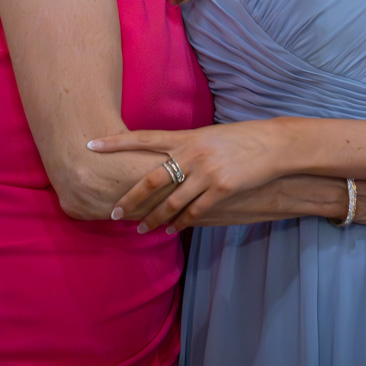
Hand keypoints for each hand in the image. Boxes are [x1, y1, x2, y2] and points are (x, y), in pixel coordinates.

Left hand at [88, 122, 285, 231]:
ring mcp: (207, 172)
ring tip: (141, 228)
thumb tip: (163, 158)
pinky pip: (194, 212)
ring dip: (154, 218)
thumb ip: (186, 146)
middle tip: (114, 213)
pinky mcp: (222, 188)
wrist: (273, 144)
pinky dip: (180, 223)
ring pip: (171, 201)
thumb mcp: (209, 135)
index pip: (143, 137)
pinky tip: (171, 230)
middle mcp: (193, 153)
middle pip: (151, 179)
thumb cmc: (241, 138)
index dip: (116, 142)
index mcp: (187, 136)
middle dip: (131, 198)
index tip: (91, 144)